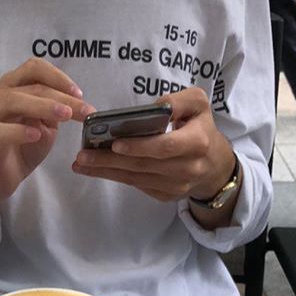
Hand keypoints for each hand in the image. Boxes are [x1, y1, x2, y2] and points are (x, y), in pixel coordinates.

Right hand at [0, 58, 93, 233]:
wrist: (1, 176)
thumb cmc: (24, 146)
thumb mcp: (46, 126)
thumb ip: (57, 111)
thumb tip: (78, 103)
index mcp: (14, 87)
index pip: (35, 68)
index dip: (58, 77)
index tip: (79, 94)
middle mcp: (0, 96)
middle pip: (32, 85)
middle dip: (62, 96)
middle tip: (85, 111)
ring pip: (14, 100)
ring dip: (43, 106)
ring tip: (65, 115)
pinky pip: (0, 130)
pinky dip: (19, 131)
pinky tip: (36, 135)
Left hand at [72, 87, 236, 205]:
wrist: (214, 164)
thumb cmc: (200, 127)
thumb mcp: (198, 104)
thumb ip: (178, 100)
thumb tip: (153, 108)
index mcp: (196, 143)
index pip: (164, 147)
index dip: (139, 146)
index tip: (114, 143)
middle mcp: (187, 168)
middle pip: (143, 165)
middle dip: (109, 161)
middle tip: (82, 155)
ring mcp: (176, 186)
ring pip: (136, 178)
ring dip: (105, 172)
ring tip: (81, 163)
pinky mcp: (166, 195)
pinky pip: (137, 185)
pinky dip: (115, 177)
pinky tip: (96, 170)